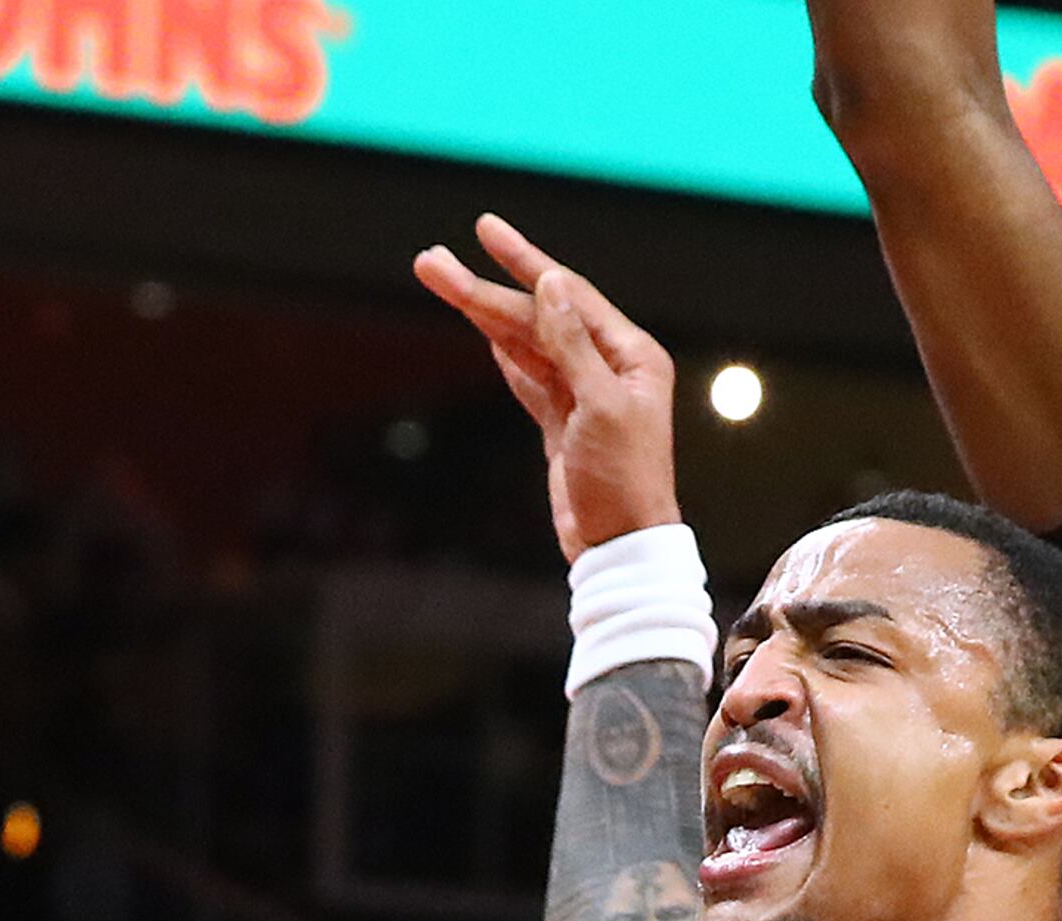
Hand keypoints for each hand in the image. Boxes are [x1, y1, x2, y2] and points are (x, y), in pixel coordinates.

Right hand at [412, 215, 681, 563]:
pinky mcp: (563, 424)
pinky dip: (505, 351)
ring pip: (526, 344)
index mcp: (630, 355)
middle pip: (537, 316)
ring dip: (483, 316)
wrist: (620, 548)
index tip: (484, 230)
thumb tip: (551, 284)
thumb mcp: (599, 407)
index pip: (568, 294)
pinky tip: (482, 327)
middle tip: (431, 262)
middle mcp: (609, 366)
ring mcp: (583, 395)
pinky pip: (529, 376)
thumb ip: (572, 344)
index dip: (523, 261)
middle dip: (484, 289)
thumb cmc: (622, 482)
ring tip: (440, 282)